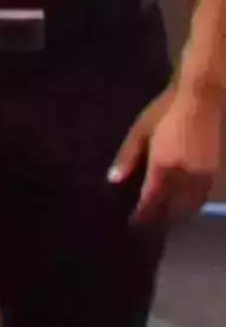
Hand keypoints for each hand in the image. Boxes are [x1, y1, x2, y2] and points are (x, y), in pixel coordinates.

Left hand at [111, 74, 224, 230]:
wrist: (201, 99)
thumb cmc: (165, 112)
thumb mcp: (140, 131)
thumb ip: (127, 157)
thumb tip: (112, 180)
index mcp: (162, 166)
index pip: (151, 201)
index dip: (142, 216)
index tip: (133, 223)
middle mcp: (184, 175)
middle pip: (172, 209)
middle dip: (159, 220)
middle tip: (147, 227)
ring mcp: (202, 175)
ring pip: (190, 207)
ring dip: (176, 216)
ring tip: (163, 221)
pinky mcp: (214, 171)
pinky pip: (202, 197)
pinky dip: (191, 206)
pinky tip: (183, 207)